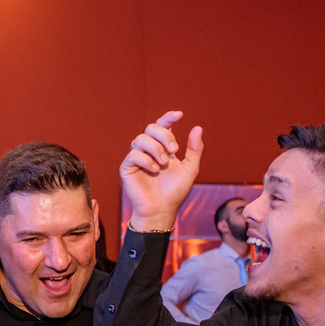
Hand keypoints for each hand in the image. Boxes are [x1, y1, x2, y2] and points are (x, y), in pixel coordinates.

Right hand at [120, 111, 203, 230]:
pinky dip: (146, 160)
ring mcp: (137, 158)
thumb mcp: (190, 169)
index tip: (180, 115)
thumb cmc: (175, 192)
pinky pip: (133, 154)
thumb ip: (194, 149)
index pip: (162, 126)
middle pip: (151, 128)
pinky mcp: (126, 167)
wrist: (162, 210)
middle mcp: (148, 150)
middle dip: (164, 135)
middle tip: (174, 150)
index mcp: (163, 147)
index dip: (168, 117)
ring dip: (156, 149)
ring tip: (163, 164)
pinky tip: (154, 170)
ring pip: (141, 139)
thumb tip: (197, 127)